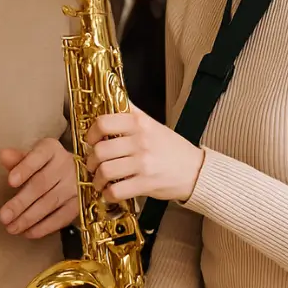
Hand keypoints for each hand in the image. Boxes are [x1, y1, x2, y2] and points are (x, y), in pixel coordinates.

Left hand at [0, 138, 78, 238]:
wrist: (77, 173)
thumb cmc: (45, 166)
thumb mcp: (31, 158)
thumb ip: (17, 159)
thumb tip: (3, 155)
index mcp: (51, 149)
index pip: (38, 156)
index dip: (24, 168)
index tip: (10, 182)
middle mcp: (66, 164)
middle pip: (41, 184)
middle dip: (21, 202)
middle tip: (3, 217)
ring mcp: (76, 185)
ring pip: (50, 203)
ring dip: (29, 218)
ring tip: (11, 228)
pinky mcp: (80, 204)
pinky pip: (61, 217)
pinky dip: (44, 227)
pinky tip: (28, 233)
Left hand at [84, 102, 204, 203]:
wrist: (196, 170)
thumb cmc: (171, 147)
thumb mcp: (152, 124)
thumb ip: (131, 112)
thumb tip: (111, 94)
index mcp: (139, 123)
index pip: (103, 123)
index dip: (91, 134)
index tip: (90, 141)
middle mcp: (140, 141)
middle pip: (100, 150)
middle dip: (91, 161)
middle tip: (93, 165)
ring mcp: (143, 163)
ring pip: (105, 171)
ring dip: (97, 179)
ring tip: (100, 180)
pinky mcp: (146, 184)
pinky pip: (117, 191)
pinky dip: (109, 194)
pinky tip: (110, 192)